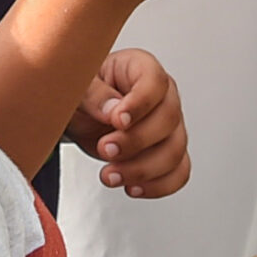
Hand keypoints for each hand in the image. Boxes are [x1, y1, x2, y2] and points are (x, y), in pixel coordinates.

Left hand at [68, 49, 190, 197]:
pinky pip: (178, 172)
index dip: (140, 103)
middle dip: (136, 141)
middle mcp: (163, 96)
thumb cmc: (84, 93)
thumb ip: (94, 94)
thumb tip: (112, 109)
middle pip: (169, 120)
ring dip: (143, 169)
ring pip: (175, 151)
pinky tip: (131, 187)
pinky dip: (158, 186)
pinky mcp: (167, 153)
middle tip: (106, 149)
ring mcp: (170, 127)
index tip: (117, 120)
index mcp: (142, 69)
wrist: (81, 116)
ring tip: (110, 175)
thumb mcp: (78, 87)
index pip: (155, 82)